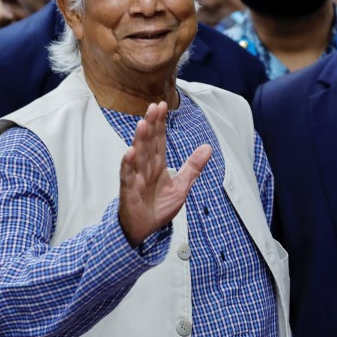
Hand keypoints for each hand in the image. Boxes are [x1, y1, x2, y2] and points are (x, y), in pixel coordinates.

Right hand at [118, 101, 211, 247]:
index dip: (160, 123)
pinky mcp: (129, 191)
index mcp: (157, 165)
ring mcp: (136, 178)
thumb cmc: (158, 207)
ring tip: (142, 124)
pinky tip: (130, 153)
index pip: (159, 140)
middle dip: (151, 125)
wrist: (144, 231)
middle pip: (148, 143)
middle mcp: (146, 168)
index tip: (162, 106)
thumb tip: (208, 147)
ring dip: (139, 140)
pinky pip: (128, 176)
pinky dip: (128, 165)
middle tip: (153, 107)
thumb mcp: (182, 186)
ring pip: (138, 156)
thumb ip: (193, 167)